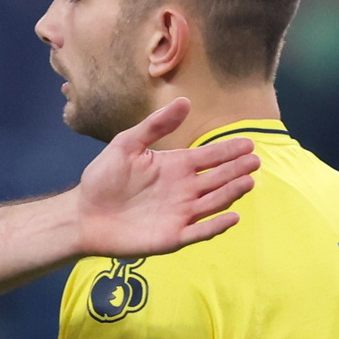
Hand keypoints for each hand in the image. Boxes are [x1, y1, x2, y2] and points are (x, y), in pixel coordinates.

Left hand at [72, 98, 259, 260]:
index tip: (248, 143)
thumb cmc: (103, 179)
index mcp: (175, 166)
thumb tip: (185, 101)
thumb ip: (155, 126)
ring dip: (231, 193)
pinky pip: (200, 231)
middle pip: (217, 179)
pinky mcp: (173, 236)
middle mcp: (183, 190)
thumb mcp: (127, 144)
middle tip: (254, 161)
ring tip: (248, 182)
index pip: (209, 157)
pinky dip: (216, 226)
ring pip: (213, 203)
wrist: (83, 214)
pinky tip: (232, 217)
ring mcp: (180, 213)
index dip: (228, 150)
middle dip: (236, 170)